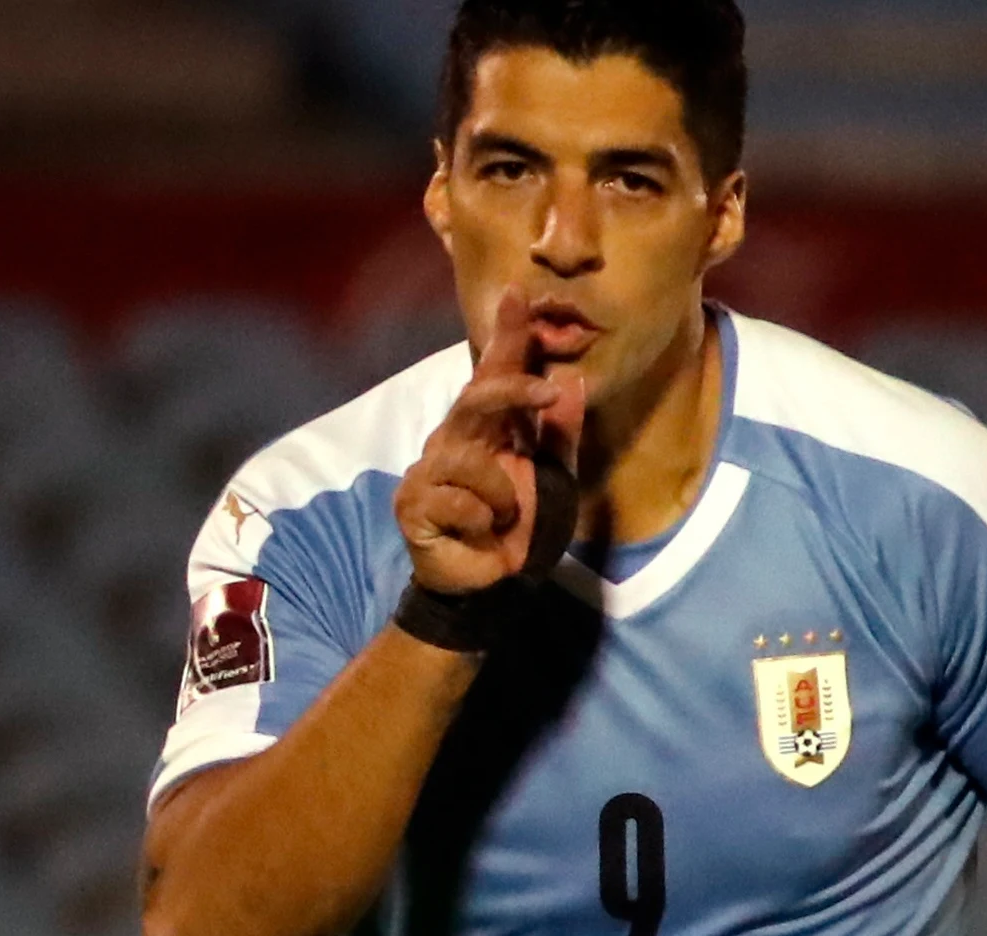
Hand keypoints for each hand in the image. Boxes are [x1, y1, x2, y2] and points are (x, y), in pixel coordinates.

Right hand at [393, 290, 586, 594]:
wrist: (491, 588)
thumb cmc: (521, 531)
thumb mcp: (554, 480)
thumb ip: (561, 435)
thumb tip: (574, 383)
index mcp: (487, 430)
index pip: (493, 374)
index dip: (505, 337)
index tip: (518, 295)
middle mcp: (453, 439)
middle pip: (476, 396)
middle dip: (513, 388)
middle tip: (548, 390)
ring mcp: (427, 469)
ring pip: (471, 459)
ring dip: (503, 493)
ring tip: (503, 519)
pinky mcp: (412, 502)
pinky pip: (456, 498)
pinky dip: (479, 519)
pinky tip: (476, 534)